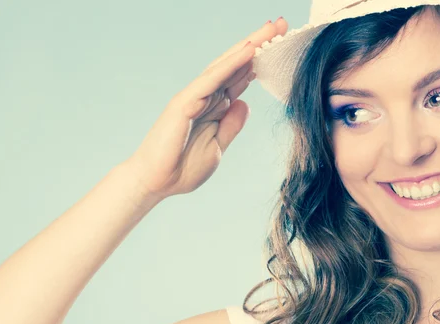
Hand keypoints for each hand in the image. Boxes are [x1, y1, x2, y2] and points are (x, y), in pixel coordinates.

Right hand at [123, 18, 288, 199]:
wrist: (156, 183)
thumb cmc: (183, 167)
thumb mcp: (218, 147)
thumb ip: (231, 125)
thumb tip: (245, 104)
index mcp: (216, 106)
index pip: (242, 78)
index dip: (261, 61)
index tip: (282, 45)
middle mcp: (206, 96)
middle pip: (237, 64)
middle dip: (260, 44)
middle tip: (283, 25)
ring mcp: (195, 96)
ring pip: (226, 65)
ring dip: (249, 45)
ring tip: (271, 28)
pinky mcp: (185, 102)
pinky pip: (212, 79)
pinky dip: (231, 64)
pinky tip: (249, 50)